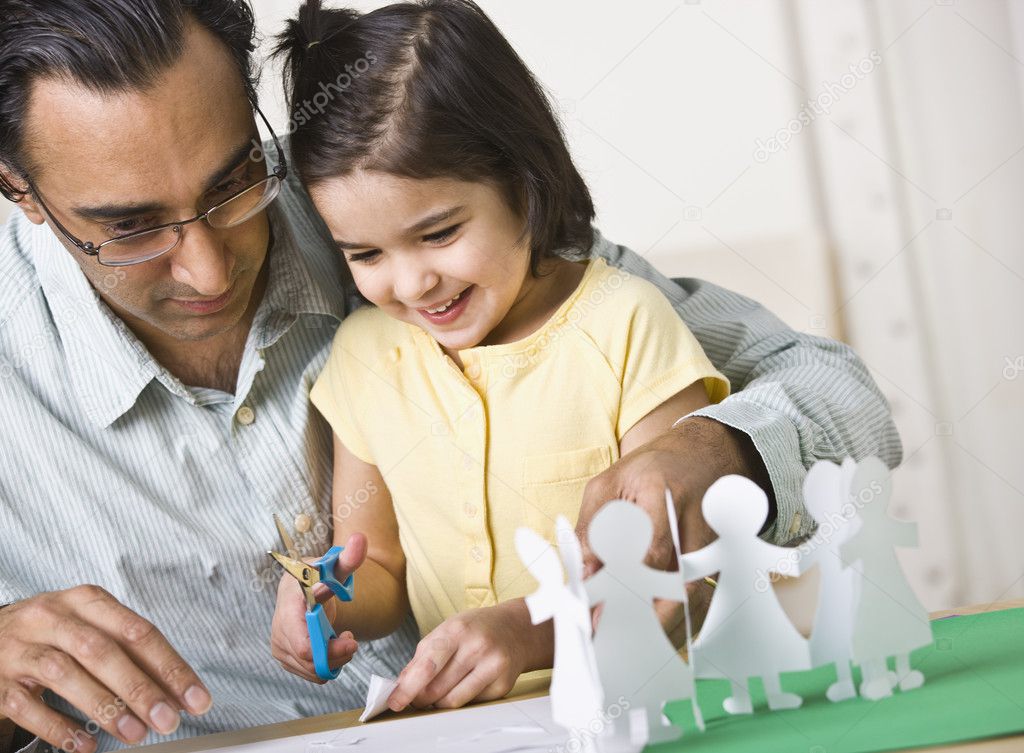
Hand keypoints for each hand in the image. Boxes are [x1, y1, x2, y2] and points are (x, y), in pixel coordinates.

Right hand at [0, 586, 211, 752]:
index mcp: (86, 601)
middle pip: (103, 651)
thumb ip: (130, 653)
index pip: (137, 631)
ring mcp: (22, 649)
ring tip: (135, 733)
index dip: (170, 665)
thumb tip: (175, 691)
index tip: (195, 697)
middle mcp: (53, 618)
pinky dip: (59, 728)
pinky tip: (84, 745)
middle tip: (168, 719)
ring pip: (66, 675)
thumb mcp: (91, 626)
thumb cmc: (53, 632)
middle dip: (140, 688)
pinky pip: (28, 707)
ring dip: (105, 707)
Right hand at [269, 533, 366, 682]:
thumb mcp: (334, 567)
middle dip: (337, 654)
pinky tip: (330, 645)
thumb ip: (348, 558)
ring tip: (340, 638)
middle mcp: (279, 630)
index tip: (350, 636)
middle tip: (351, 638)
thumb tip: (359, 540)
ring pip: (313, 671)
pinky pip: (311, 673)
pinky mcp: (285, 658)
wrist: (302, 587)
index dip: (330, 648)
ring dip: (334, 659)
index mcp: (289, 607)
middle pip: (312, 661)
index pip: (303, 645)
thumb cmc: (318, 576)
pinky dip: (327, 664)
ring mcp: (280, 647)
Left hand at [387, 600, 549, 711]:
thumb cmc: (477, 628)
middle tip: (416, 697)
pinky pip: (470, 704)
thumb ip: (422, 655)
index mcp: (458, 630)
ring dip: (438, 702)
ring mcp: (493, 667)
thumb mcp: (447, 629)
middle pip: (437, 688)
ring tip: (439, 692)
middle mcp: (477, 647)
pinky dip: (460, 700)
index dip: (408, 688)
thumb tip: (401, 684)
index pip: (428, 665)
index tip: (395, 701)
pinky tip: (463, 686)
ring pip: (452, 701)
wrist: (517, 629)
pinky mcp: (503, 685)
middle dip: (420, 697)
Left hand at [576, 417, 773, 641]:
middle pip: (673, 584)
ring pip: (689, 599)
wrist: (704, 454)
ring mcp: (714, 543)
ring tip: (626, 640)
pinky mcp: (721, 558)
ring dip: (657, 624)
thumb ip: (592, 528)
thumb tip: (583, 576)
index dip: (621, 588)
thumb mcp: (608, 484)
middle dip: (639, 618)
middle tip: (608, 639)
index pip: (648, 552)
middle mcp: (695, 522)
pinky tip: (650, 630)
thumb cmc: (650, 470)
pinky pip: (699, 598)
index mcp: (663, 494)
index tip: (596, 615)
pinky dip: (675, 618)